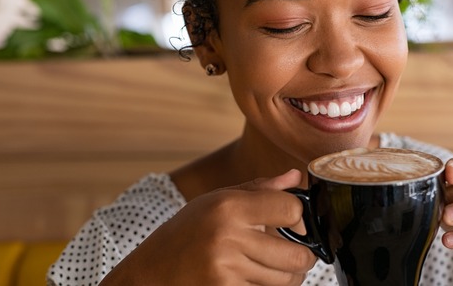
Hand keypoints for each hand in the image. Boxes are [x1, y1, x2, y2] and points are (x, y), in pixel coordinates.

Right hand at [100, 169, 316, 285]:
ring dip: (289, 276)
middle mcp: (228, 238)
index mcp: (228, 207)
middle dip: (303, 256)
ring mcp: (226, 271)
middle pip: (297, 254)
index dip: (299, 216)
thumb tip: (295, 178)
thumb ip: (259, 190)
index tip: (293, 222)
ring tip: (276, 267)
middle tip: (297, 252)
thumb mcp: (215, 201)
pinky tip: (256, 278)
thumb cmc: (185, 233)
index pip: (291, 209)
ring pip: (286, 280)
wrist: (148, 273)